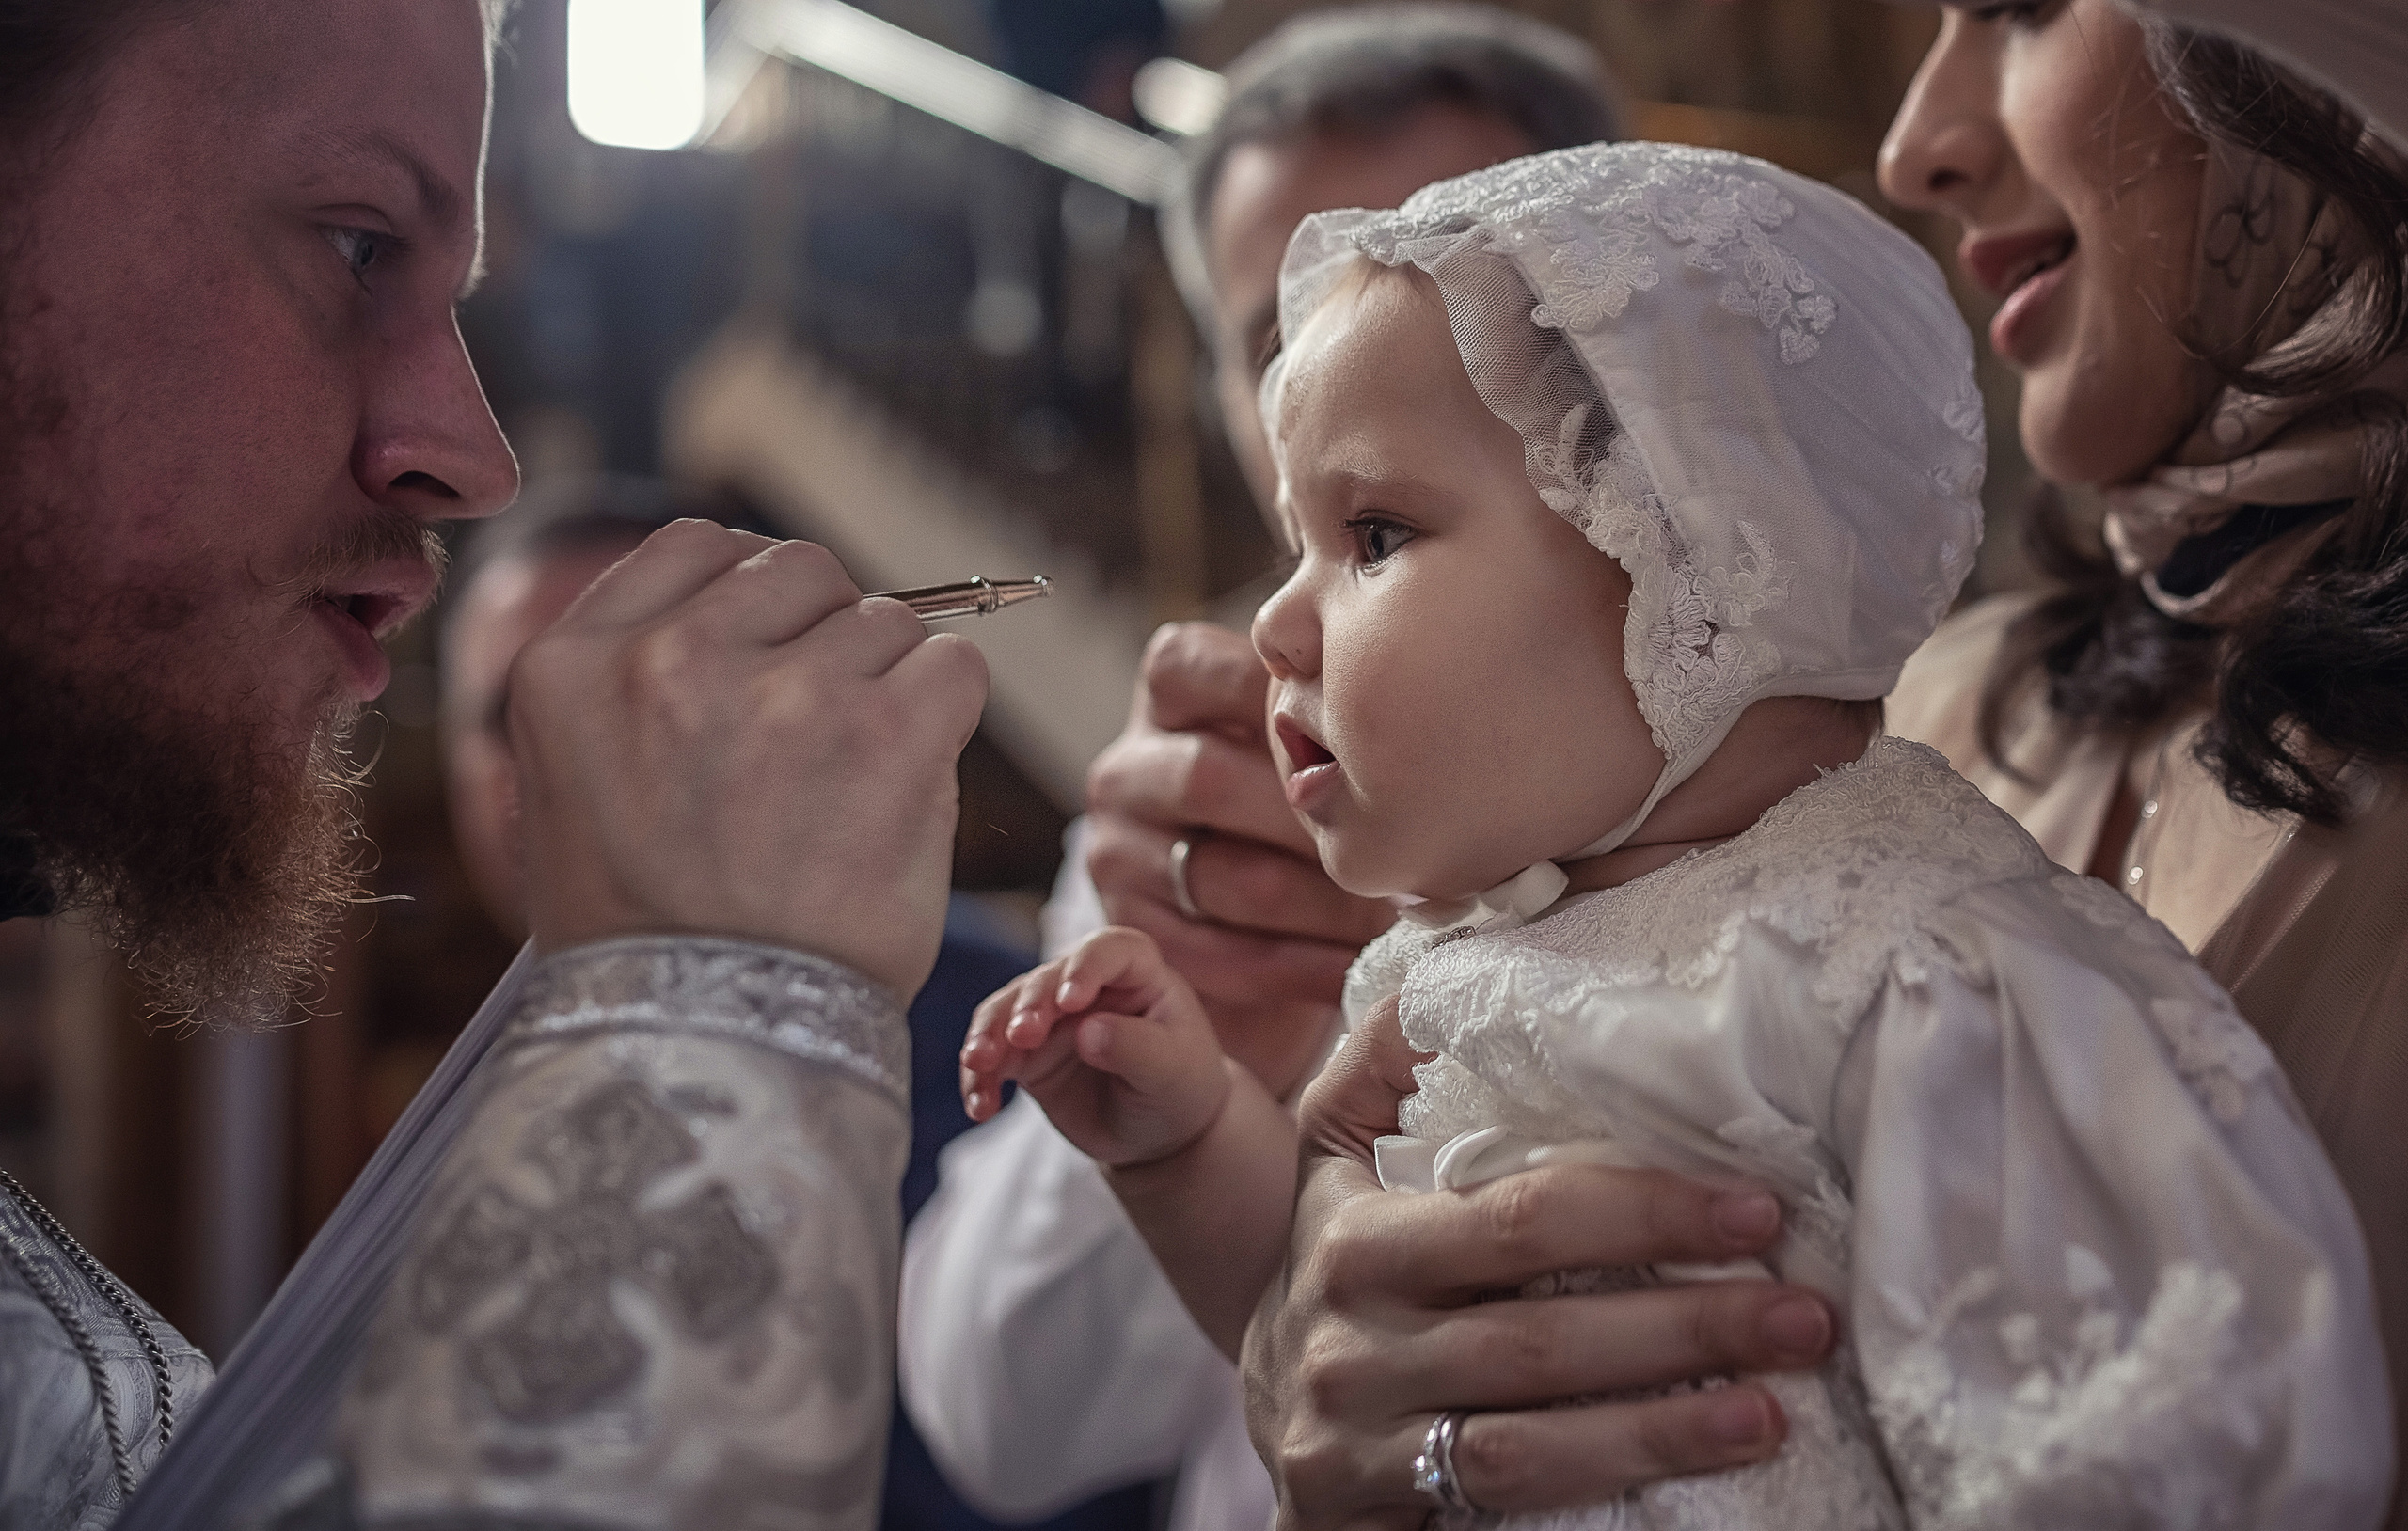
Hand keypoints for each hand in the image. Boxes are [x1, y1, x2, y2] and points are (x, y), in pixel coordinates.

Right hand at [509, 522, 987, 997]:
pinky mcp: (884, 731)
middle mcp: (668, 659)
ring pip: (884, 621)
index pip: (696, 546)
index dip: (754, 598)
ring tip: (853, 788)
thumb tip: (758, 609)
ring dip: (888, 690)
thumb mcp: (577, 789)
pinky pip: (953, 665)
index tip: (770, 659)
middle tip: (820, 740)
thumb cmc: (655, 936)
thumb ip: (640, 684)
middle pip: (800, 571)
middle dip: (825, 639)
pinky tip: (908, 782)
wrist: (711, 1044)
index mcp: (571, 665)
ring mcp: (781, 691)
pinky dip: (947, 716)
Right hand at [961, 926, 1233, 1167]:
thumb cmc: (1180, 1087)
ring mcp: (1050, 1018)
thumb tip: (1088, 1031)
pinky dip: (980, 1079)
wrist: (1160, 1132)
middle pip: (1045, 979)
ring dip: (988, 1035)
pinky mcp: (1025, 1055)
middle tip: (1021, 1037)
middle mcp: (1085, 985)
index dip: (1085, 968)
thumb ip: (1136, 1047)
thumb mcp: (1172, 1070)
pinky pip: (992, 1058)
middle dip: (1028, 1006)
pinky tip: (980, 1107)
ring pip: (1005, 1011)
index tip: (1070, 1002)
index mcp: (1135, 972)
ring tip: (979, 1064)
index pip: (1108, 950)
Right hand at [1085, 622, 1391, 1094]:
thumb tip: (1427, 720)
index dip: (1292, 710)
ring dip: (1319, 906)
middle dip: (1314, 823)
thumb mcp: (1306, 740)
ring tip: (1391, 918)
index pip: (1215, 674)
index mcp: (1171, 690)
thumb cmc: (1302, 805)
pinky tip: (1351, 971)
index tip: (1375, 744)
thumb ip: (1332, 719)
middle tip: (1401, 851)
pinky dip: (1294, 966)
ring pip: (1223, 876)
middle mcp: (1129, 766)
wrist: (1250, 919)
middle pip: (1212, 780)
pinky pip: (1215, 951)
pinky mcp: (1131, 927)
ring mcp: (1118, 849)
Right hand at [1242, 1001, 1838, 1529]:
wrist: (1270, 1409)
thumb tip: (1455, 957)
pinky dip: (1611, 1481)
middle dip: (1684, 1321)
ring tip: (1776, 1402)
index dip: (1642, 1212)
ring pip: (1527, 1444)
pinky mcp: (1361, 1516)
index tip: (1754, 1207)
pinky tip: (1704, 1461)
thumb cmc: (1339, 1258)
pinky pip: (1503, 1505)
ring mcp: (1358, 1439)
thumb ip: (1385, 1060)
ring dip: (1664, 1424)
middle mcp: (1351, 1340)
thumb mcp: (1332, 1151)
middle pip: (1538, 1336)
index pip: (1517, 1220)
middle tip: (1802, 1312)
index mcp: (1355, 1234)